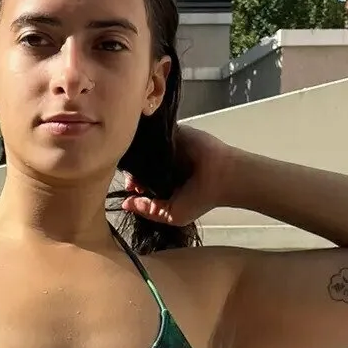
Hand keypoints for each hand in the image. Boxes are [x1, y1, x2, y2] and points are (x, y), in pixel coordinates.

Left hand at [120, 125, 234, 226]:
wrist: (223, 176)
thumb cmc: (201, 199)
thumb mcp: (172, 215)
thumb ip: (148, 210)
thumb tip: (125, 204)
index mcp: (163, 183)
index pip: (140, 181)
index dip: (132, 183)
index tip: (130, 187)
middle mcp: (164, 165)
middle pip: (140, 163)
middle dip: (133, 169)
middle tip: (133, 176)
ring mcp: (169, 148)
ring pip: (146, 148)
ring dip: (140, 153)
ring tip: (138, 161)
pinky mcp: (176, 133)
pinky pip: (157, 133)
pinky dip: (149, 138)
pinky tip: (144, 145)